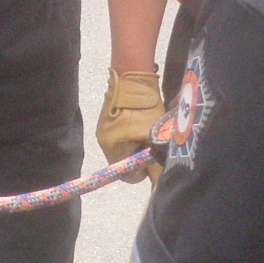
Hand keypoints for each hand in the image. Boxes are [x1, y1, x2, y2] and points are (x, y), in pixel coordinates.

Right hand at [97, 69, 165, 183]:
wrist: (133, 76)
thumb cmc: (145, 109)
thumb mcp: (155, 137)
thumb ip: (156, 163)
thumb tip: (160, 186)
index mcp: (112, 148)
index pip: (127, 176)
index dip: (143, 170)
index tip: (153, 157)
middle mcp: (103, 141)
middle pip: (124, 161)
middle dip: (138, 155)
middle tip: (152, 142)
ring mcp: (103, 128)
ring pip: (123, 147)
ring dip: (135, 144)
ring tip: (146, 129)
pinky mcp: (106, 117)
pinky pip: (120, 135)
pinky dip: (130, 133)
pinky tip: (140, 120)